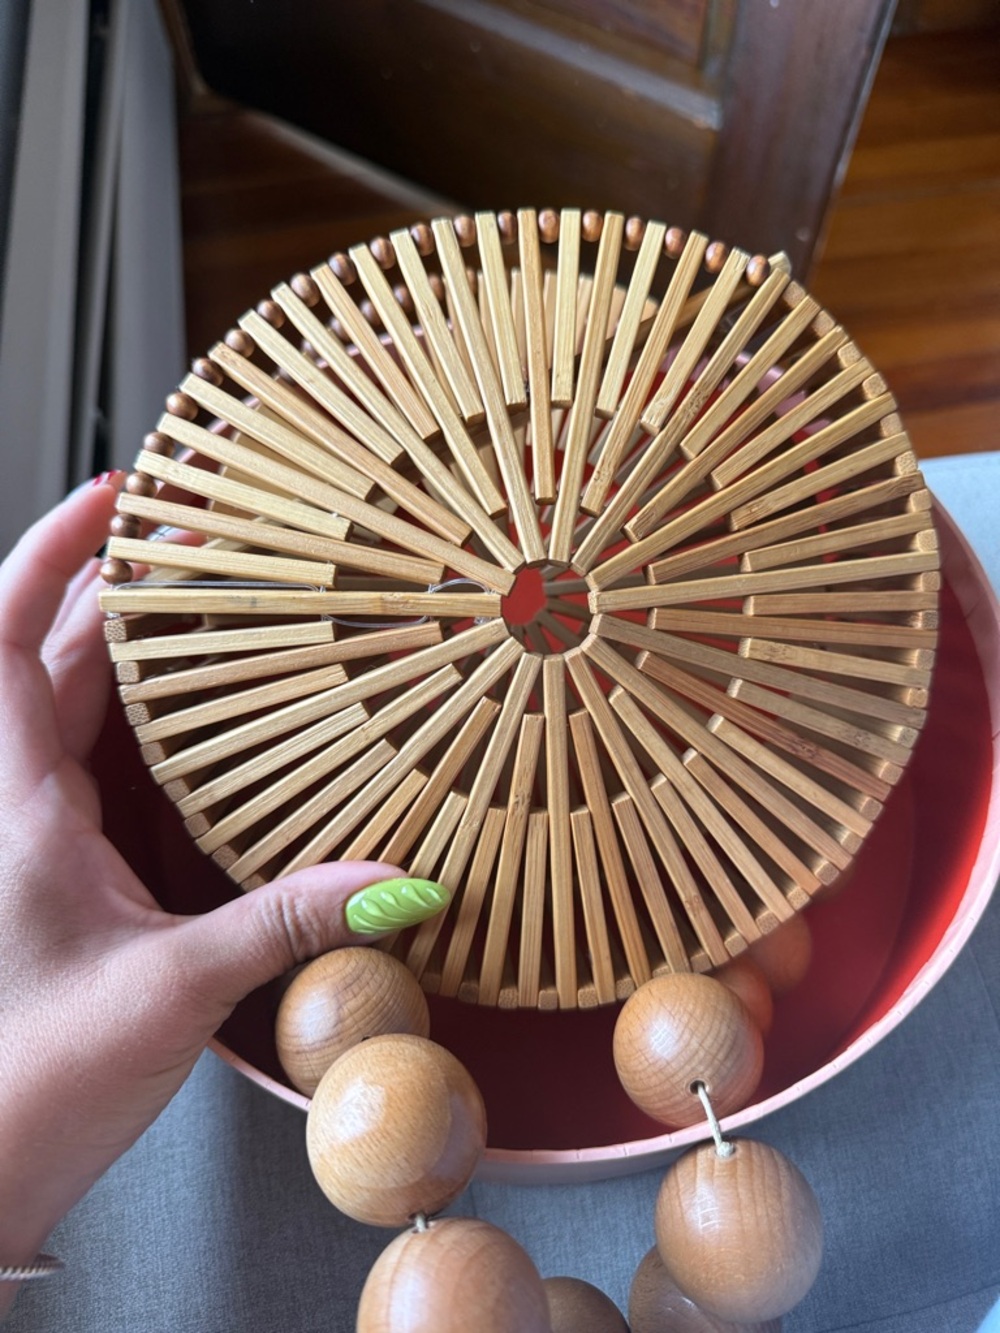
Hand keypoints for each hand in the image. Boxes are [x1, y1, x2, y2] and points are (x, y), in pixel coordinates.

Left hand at [0, 478, 407, 1297]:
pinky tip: (195, 717)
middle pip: (60, 655)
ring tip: (204, 603)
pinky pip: (96, 757)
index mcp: (20, 803)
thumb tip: (395, 882)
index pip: (10, 638)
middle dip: (124, 588)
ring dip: (133, 647)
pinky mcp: (61, 865)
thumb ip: (288, 921)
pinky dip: (140, 715)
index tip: (112, 500)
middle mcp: (20, 802)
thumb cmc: (40, 1075)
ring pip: (77, 702)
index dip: (51, 553)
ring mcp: (38, 832)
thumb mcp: (177, 987)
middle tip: (200, 545)